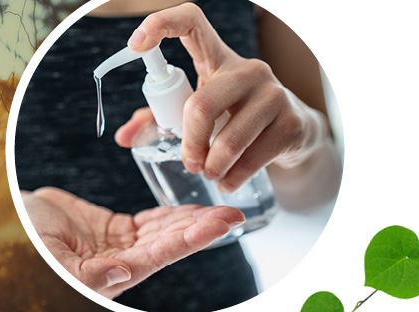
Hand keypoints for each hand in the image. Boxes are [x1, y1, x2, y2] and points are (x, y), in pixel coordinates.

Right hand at [22, 188, 244, 298]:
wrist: (16, 221)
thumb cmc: (29, 239)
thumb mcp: (51, 255)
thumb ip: (87, 272)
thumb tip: (124, 272)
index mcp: (113, 272)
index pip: (161, 255)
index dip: (191, 239)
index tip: (219, 225)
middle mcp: (125, 261)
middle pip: (171, 242)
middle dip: (203, 228)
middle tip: (234, 213)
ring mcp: (123, 244)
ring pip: (166, 231)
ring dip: (193, 220)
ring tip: (222, 207)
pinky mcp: (118, 229)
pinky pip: (152, 221)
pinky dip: (173, 214)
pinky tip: (193, 207)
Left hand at [115, 3, 327, 192]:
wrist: (294, 133)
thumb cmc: (235, 117)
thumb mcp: (200, 112)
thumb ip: (160, 117)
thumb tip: (124, 137)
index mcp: (218, 59)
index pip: (192, 22)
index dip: (162, 24)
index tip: (135, 44)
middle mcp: (248, 70)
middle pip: (202, 104)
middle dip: (190, 143)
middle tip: (189, 163)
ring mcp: (274, 94)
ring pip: (229, 138)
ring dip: (213, 165)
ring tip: (209, 174)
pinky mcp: (291, 122)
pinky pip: (254, 157)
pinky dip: (235, 177)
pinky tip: (229, 182)